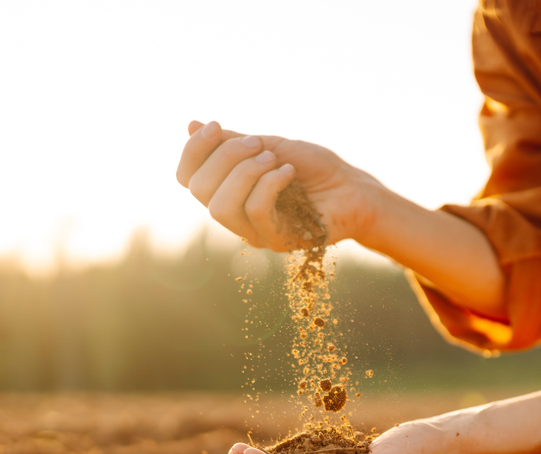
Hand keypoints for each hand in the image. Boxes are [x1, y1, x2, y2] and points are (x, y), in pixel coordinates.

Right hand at [176, 120, 381, 251]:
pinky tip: (289, 173)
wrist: (353, 189)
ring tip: (274, 159)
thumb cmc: (315, 168)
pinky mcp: (277, 241)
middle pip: (199, 191)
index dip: (193, 151)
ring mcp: (254, 232)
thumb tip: (191, 125)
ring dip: (245, 173)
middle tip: (258, 143)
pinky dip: (270, 185)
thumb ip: (233, 141)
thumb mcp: (270, 145)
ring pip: (220, 207)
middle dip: (224, 158)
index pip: (187, 178)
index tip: (215, 125)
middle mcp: (235, 214)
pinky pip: (257, 213)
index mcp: (227, 190)